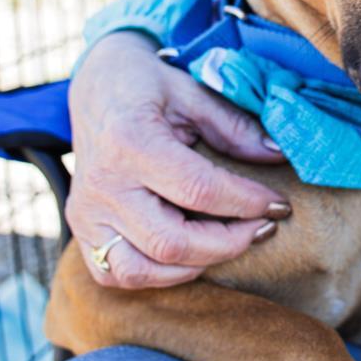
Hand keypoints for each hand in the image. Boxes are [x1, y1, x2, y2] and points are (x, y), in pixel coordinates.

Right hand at [66, 31, 288, 288]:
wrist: (96, 87)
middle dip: (230, 242)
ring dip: (198, 264)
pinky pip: (118, 274)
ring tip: (232, 240)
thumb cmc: (147, 86)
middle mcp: (103, 185)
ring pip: (143, 270)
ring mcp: (86, 213)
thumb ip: (235, 128)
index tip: (280, 205)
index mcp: (130, 143)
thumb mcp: (193, 94)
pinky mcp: (80, 230)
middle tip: (263, 227)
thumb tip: (278, 155)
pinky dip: (160, 274)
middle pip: (172, 241)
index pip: (198, 190)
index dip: (246, 203)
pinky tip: (192, 253)